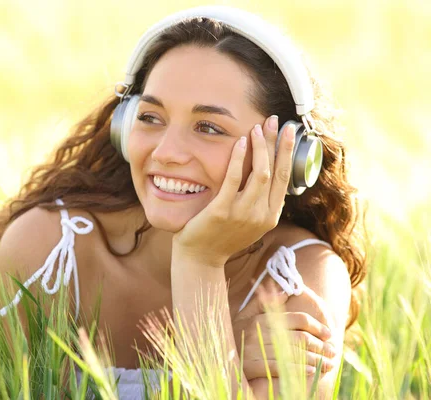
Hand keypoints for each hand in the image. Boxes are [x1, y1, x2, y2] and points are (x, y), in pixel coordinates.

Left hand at [172, 116, 295, 265]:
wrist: (200, 258)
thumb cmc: (221, 236)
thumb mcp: (248, 222)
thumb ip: (260, 203)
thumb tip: (267, 177)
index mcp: (270, 216)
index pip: (285, 178)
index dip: (288, 153)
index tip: (289, 132)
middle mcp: (261, 215)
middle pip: (276, 172)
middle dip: (279, 143)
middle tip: (277, 120)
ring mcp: (243, 214)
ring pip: (260, 174)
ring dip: (261, 147)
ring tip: (258, 127)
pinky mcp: (222, 211)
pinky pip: (233, 179)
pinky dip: (239, 159)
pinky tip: (240, 142)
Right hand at [232, 281, 336, 379]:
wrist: (217, 353)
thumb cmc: (234, 332)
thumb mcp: (245, 314)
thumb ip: (264, 302)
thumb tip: (285, 290)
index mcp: (261, 317)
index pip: (297, 319)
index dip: (316, 326)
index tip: (329, 334)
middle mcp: (259, 332)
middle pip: (300, 337)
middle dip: (321, 345)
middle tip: (333, 352)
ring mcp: (256, 349)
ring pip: (294, 353)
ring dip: (316, 359)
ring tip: (328, 364)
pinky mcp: (253, 366)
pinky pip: (282, 368)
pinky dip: (299, 370)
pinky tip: (311, 371)